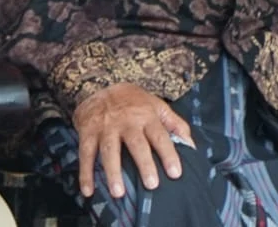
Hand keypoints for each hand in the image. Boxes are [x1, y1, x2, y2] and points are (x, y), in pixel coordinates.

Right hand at [72, 82, 192, 199]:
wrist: (97, 83)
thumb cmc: (132, 101)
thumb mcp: (156, 105)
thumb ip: (175, 124)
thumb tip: (191, 145)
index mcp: (146, 116)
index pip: (160, 136)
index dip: (168, 154)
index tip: (175, 173)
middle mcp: (125, 121)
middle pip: (136, 144)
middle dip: (144, 164)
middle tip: (151, 184)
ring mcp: (105, 127)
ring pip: (109, 150)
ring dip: (113, 172)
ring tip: (119, 193)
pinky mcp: (87, 131)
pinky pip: (85, 153)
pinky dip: (85, 172)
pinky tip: (88, 190)